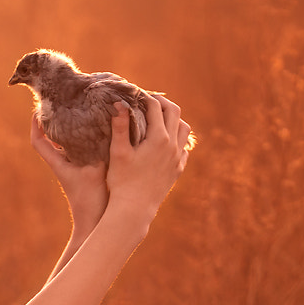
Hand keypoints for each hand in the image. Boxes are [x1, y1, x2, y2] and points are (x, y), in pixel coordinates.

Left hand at [30, 113, 107, 222]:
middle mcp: (64, 164)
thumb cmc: (91, 200)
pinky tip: (102, 130)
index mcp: (58, 163)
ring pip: (69, 143)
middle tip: (64, 102)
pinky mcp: (87, 172)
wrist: (97, 224)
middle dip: (56, 120)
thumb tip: (105, 124)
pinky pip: (83, 150)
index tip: (39, 109)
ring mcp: (75, 168)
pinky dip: (88, 139)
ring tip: (83, 110)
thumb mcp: (96, 170)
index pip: (38, 141)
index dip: (35, 124)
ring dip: (73, 128)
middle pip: (52, 138)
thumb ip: (98, 148)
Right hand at [102, 95, 191, 220]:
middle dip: (162, 103)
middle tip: (148, 101)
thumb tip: (119, 103)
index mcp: (158, 138)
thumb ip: (120, 126)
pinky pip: (185, 147)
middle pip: (175, 112)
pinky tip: (166, 141)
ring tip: (159, 118)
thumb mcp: (118, 152)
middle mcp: (173, 146)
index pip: (156, 106)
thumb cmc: (122, 181)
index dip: (145, 96)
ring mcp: (178, 158)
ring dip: (174, 119)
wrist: (134, 210)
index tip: (135, 94)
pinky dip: (178, 138)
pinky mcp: (178, 170)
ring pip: (184, 129)